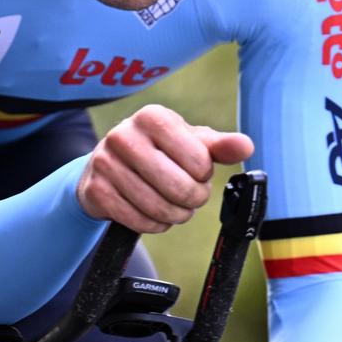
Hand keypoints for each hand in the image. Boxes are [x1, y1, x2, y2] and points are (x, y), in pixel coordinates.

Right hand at [76, 105, 252, 232]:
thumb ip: (220, 145)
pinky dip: (153, 225)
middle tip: (191, 197)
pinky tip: (152, 214)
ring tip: (174, 207)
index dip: (204, 175)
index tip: (197, 173)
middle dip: (193, 200)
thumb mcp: (190, 142)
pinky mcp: (95, 191)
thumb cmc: (158, 151)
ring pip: (158, 208)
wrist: (108, 164)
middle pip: (179, 188)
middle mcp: (124, 135)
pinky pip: (138, 221)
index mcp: (152, 117)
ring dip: (175, 215)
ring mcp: (105, 163)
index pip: (199, 161)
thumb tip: (246, 146)